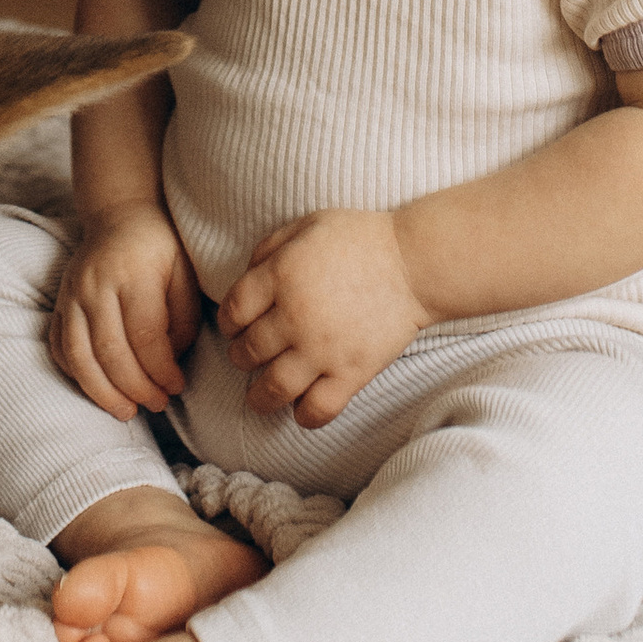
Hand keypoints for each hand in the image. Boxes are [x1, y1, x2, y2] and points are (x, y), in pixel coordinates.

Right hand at [51, 205, 203, 421]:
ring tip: (126, 411)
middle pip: (110, 352)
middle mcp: (95, 285)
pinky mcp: (59, 302)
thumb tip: (170, 364)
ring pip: (79, 355)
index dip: (161, 371)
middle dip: (136, 388)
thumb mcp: (184, 272)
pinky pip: (60, 347)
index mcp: (132, 274)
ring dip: (102, 392)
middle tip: (157, 404)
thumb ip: (182, 319)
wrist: (120, 213)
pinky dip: (76, 375)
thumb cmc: (160, 246)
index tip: (177, 386)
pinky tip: (98, 389)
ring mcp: (71, 294)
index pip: (144, 337)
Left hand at [217, 209, 428, 428]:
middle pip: (247, 352)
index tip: (234, 327)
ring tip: (259, 396)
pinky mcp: (351, 373)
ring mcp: (323, 349)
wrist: (414, 263)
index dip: (228, 322)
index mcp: (281, 276)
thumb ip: (268, 249)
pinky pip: (317, 410)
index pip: (232, 311)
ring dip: (259, 396)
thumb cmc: (360, 239)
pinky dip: (303, 416)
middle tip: (248, 356)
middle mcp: (295, 316)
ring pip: (273, 388)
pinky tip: (301, 408)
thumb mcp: (306, 225)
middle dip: (241, 357)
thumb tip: (245, 279)